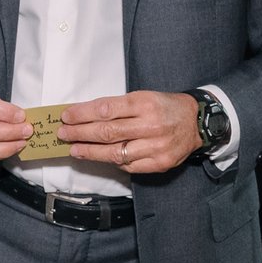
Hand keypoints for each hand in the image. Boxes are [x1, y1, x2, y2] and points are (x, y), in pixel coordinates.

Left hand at [58, 90, 200, 172]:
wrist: (198, 122)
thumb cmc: (165, 107)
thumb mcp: (144, 97)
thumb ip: (118, 107)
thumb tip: (85, 115)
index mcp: (145, 104)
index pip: (106, 109)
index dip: (82, 114)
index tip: (66, 116)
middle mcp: (150, 125)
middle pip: (107, 132)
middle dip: (80, 133)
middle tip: (63, 134)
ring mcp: (156, 146)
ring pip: (115, 153)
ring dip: (90, 152)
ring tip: (74, 149)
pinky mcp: (159, 163)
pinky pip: (128, 166)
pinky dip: (111, 161)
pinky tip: (98, 157)